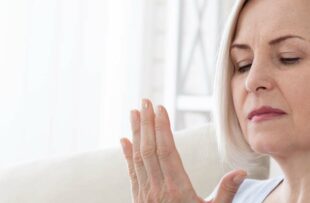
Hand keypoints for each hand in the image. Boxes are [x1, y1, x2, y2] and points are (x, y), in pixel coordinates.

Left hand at [120, 99, 246, 202]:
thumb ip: (226, 192)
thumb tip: (241, 172)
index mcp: (177, 190)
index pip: (166, 151)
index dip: (162, 128)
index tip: (160, 109)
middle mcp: (158, 188)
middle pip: (149, 149)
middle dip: (147, 123)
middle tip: (145, 102)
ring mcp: (145, 193)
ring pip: (138, 157)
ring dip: (136, 133)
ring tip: (134, 112)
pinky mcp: (138, 197)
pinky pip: (131, 171)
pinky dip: (126, 154)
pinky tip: (123, 139)